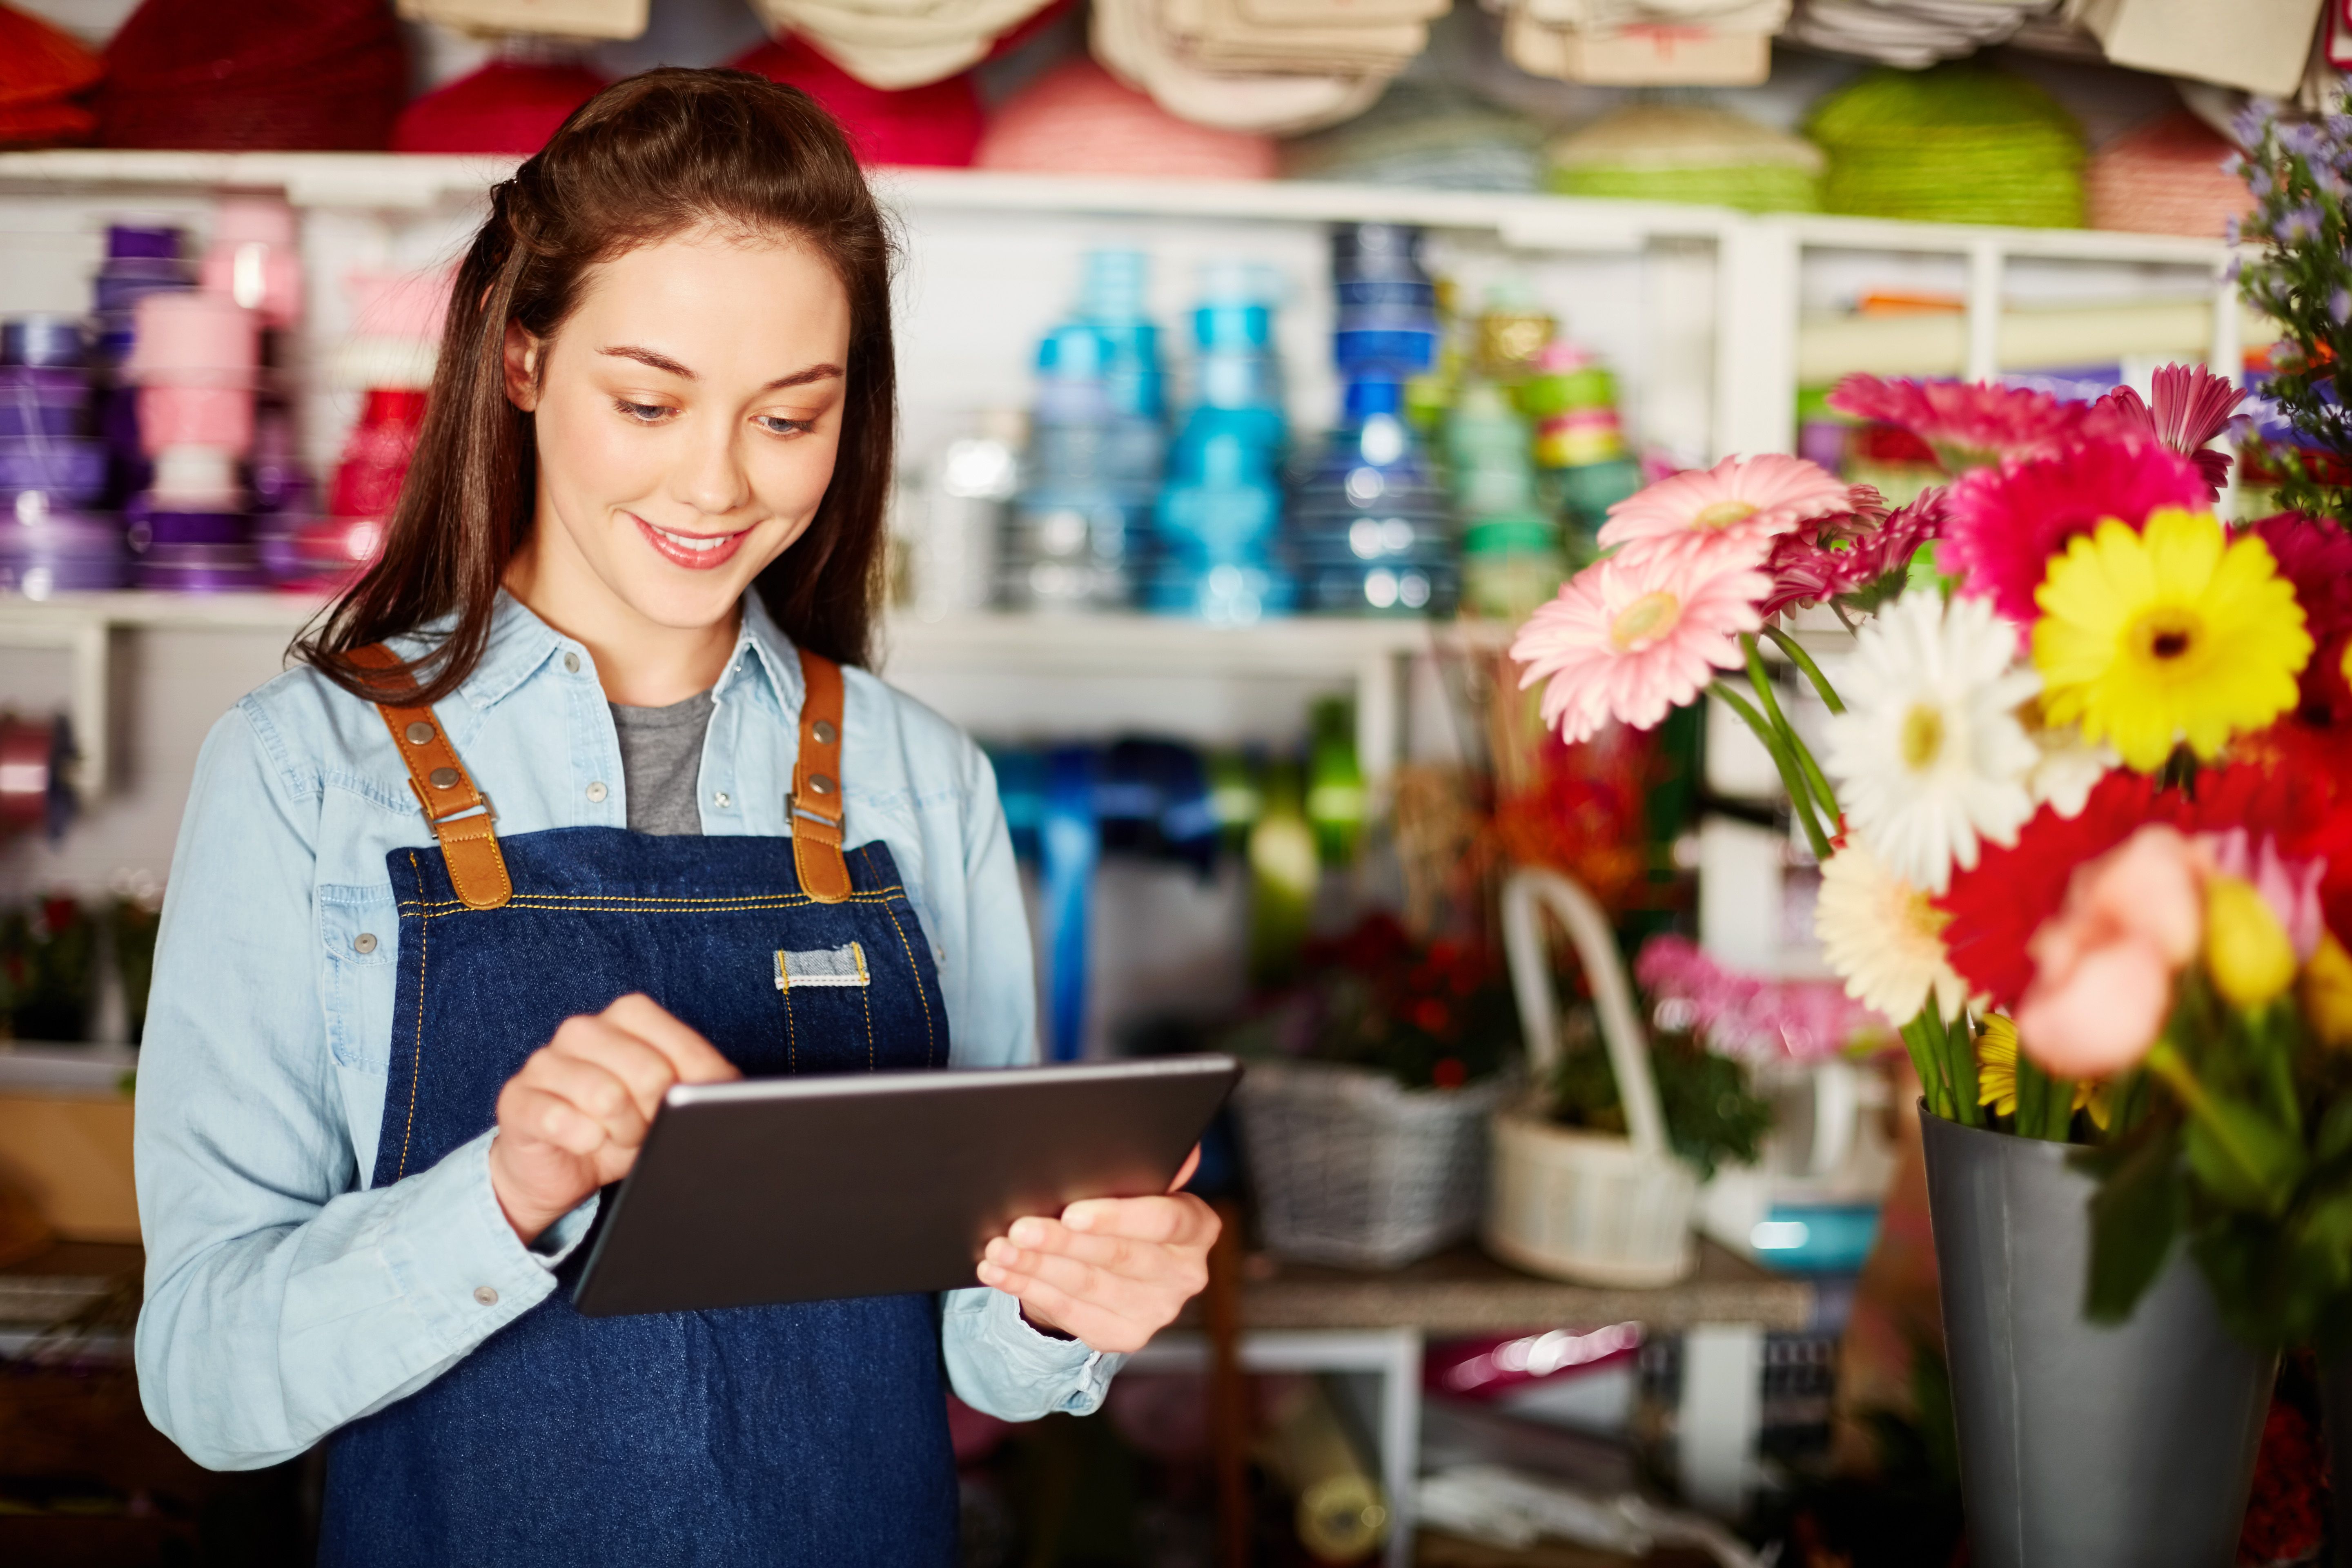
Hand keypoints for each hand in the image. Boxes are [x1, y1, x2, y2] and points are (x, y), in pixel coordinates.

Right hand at [487, 993, 738, 1243]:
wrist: (558, 1167)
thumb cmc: (620, 1127)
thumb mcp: (670, 1103)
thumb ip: (700, 1084)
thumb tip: (725, 1087)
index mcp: (627, 1016)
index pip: (680, 1043)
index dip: (696, 1089)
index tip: (693, 1111)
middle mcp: (583, 1029)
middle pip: (648, 1072)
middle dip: (657, 1116)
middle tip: (648, 1131)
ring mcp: (544, 1061)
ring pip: (605, 1096)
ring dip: (622, 1132)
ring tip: (618, 1138)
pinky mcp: (517, 1098)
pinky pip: (559, 1119)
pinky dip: (583, 1141)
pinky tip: (586, 1143)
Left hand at [974, 1147, 1219, 1353]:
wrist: (1116, 1265)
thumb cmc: (1124, 1212)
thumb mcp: (1137, 1185)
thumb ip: (1144, 1167)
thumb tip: (1148, 1141)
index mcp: (1197, 1227)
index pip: (1164, 1220)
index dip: (1116, 1217)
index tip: (1071, 1213)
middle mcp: (1185, 1273)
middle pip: (1118, 1256)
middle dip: (1061, 1242)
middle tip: (1018, 1230)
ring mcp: (1158, 1309)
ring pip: (1086, 1285)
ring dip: (1035, 1267)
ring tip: (1000, 1250)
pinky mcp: (1125, 1334)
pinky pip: (1069, 1311)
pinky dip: (1028, 1289)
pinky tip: (1001, 1274)